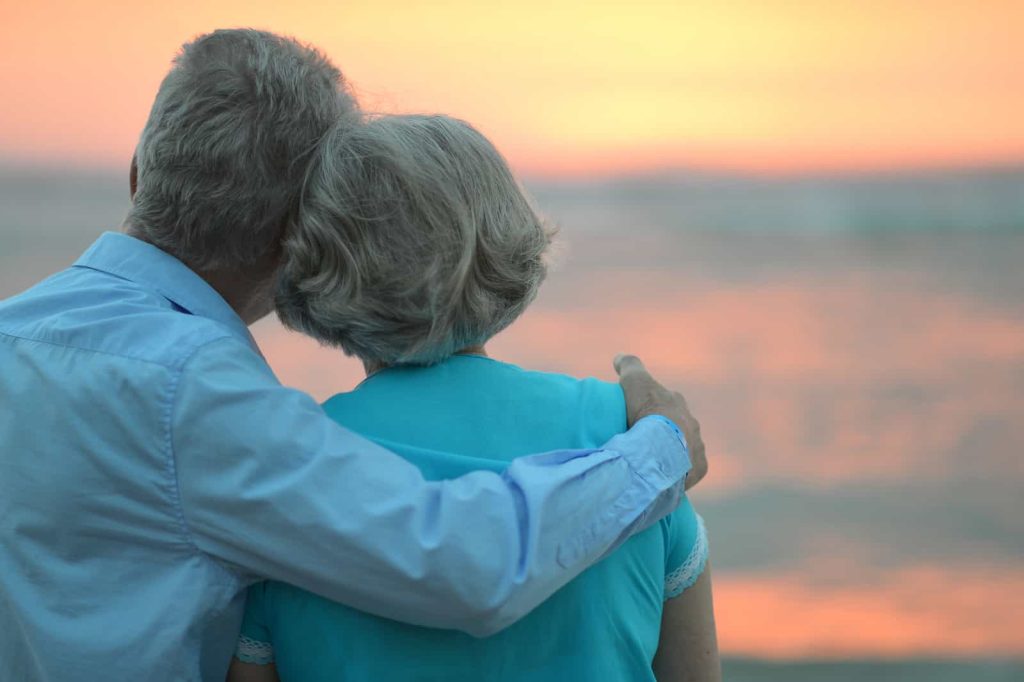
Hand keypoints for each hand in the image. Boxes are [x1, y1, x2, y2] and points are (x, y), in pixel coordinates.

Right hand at [614, 354, 706, 489]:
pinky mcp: (697, 469)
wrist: (661, 445)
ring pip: (683, 448)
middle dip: (664, 430)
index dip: (653, 405)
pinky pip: (687, 471)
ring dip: (671, 452)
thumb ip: (629, 365)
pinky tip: (663, 477)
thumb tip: (619, 357)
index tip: (639, 412)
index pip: (666, 401)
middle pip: (677, 425)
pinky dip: (677, 473)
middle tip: (643, 440)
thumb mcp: (635, 379)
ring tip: (651, 462)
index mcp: (678, 403)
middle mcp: (692, 423)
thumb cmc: (648, 409)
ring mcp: (696, 447)